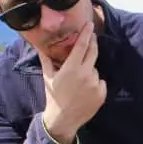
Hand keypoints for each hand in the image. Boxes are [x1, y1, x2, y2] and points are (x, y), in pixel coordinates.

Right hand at [39, 21, 106, 143]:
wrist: (63, 119)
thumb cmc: (54, 97)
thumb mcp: (48, 77)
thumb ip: (46, 60)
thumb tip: (40, 47)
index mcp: (72, 68)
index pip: (82, 45)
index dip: (86, 33)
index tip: (90, 24)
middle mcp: (86, 74)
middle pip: (93, 52)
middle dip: (92, 43)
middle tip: (91, 37)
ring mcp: (95, 84)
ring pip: (94, 69)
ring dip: (89, 71)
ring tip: (78, 83)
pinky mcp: (102, 94)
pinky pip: (100, 82)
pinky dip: (95, 83)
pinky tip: (85, 91)